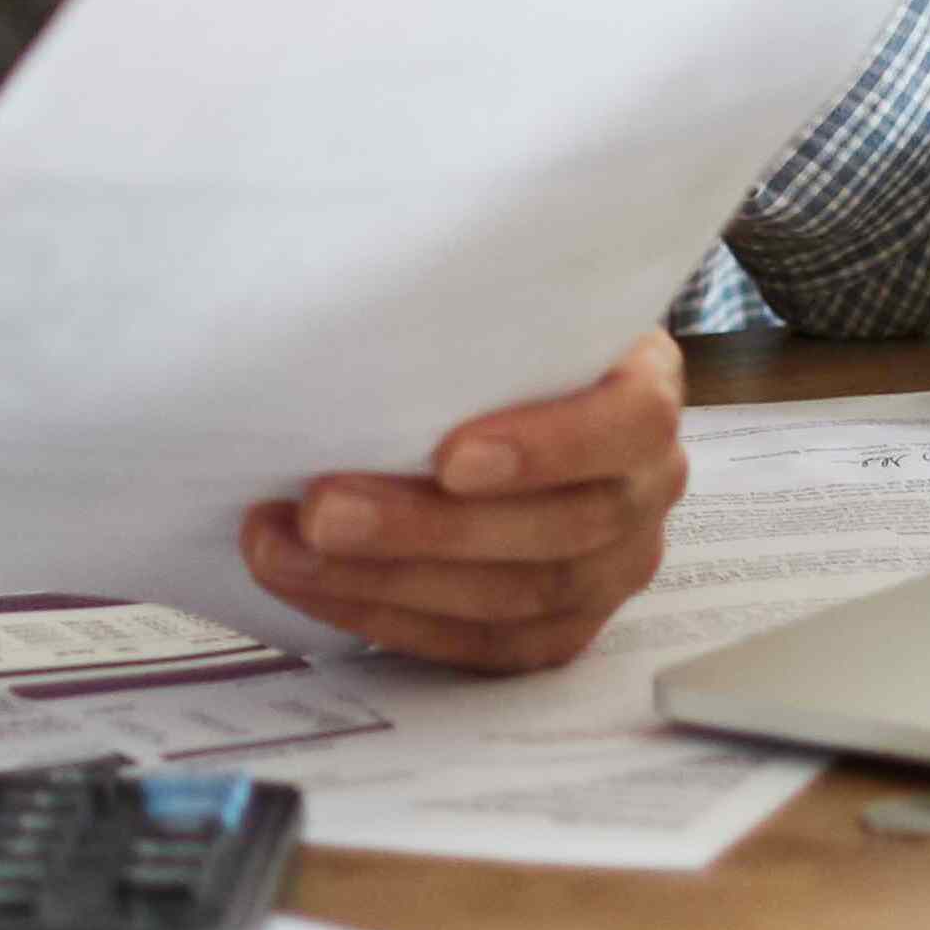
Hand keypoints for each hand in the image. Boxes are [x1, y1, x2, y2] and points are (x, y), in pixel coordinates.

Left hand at [236, 334, 688, 672]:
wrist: (524, 384)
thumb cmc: (504, 330)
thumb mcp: (510, 295)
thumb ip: (469, 300)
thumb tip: (357, 283)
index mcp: (645, 389)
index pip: (628, 424)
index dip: (544, 449)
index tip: (449, 456)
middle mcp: (644, 487)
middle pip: (555, 530)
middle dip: (423, 529)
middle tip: (319, 510)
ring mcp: (611, 569)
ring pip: (512, 600)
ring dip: (385, 580)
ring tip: (285, 550)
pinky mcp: (563, 627)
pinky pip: (482, 646)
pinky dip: (390, 619)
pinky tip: (315, 589)